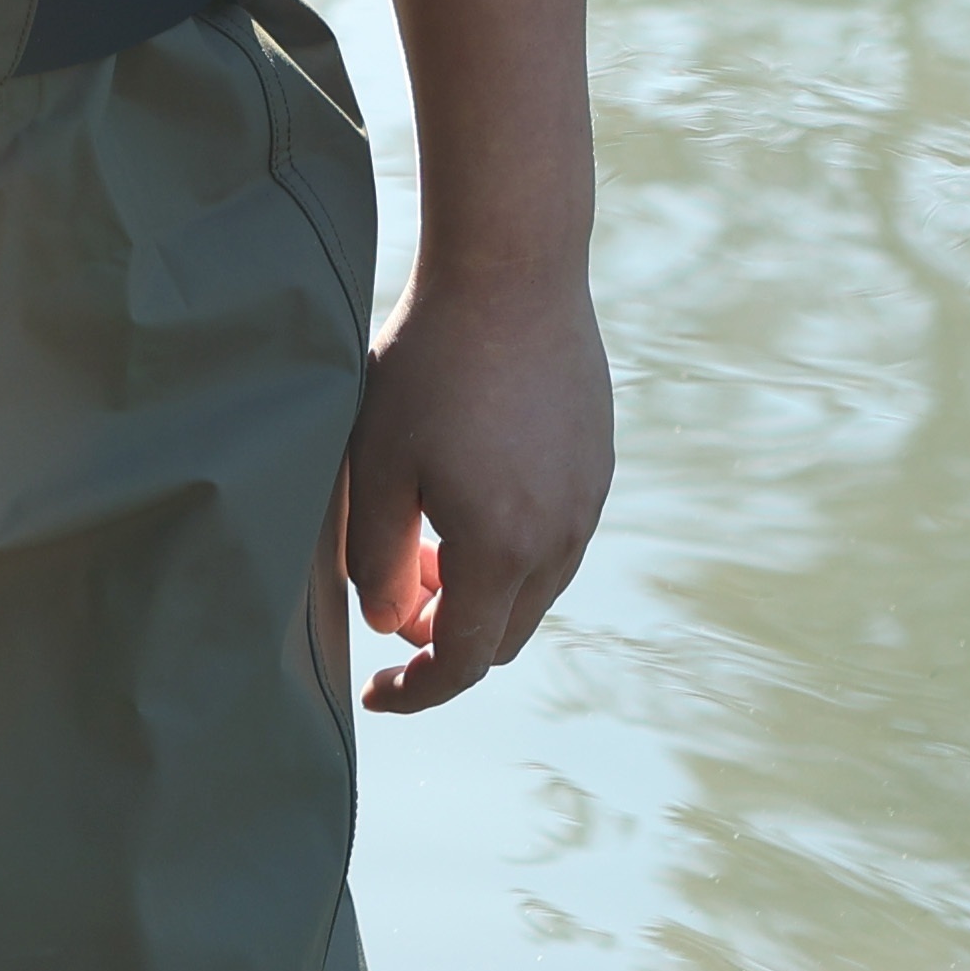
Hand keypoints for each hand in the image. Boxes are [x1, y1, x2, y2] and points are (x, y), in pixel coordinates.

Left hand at [344, 262, 610, 713]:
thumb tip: (387, 624)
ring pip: (532, 592)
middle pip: (503, 635)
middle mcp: (560, 538)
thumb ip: (372, 558)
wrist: (513, 277)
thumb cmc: (428, 368)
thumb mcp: (374, 466)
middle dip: (442, 642)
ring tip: (416, 551)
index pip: (463, 658)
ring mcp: (588, 502)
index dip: (417, 690)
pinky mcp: (596, 467)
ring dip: (475, 596)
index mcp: (501, 548)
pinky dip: (507, 556)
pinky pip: (555, 543)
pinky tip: (460, 508)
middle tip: (388, 610)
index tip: (376, 693)